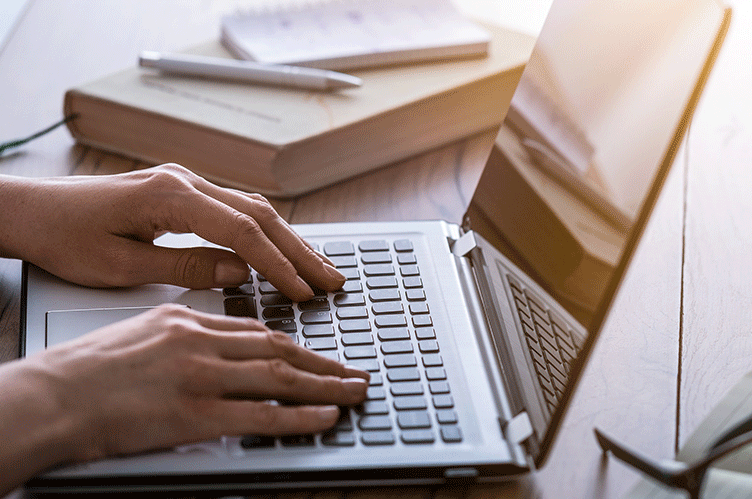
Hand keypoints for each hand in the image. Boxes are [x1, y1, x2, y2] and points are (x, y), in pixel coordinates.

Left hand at [0, 164, 343, 300]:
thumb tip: (238, 274)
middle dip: (299, 251)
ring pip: (253, 210)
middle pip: (259, 215)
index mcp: (169, 197)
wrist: (32, 211)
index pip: (242, 231)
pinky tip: (283, 252)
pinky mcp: (182, 192)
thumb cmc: (65, 239)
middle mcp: (184, 182)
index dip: (277, 265)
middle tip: (332, 281)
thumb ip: (185, 269)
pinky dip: (266, 233)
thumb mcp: (121, 266)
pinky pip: (236, 210)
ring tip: (319, 270)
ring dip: (289, 241)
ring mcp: (185, 183)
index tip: (302, 292)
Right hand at [0, 305, 368, 490]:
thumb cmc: (80, 374)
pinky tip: (325, 417)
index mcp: (185, 321)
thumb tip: (212, 344)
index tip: (320, 353)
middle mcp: (199, 342)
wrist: (48, 398)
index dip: (295, 343)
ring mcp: (200, 377)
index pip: (255, 330)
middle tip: (354, 372)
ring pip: (280, 378)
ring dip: (326, 386)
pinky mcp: (195, 413)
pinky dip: (301, 416)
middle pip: (279, 349)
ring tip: (355, 392)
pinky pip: (262, 415)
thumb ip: (180, 335)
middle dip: (324, 362)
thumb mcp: (137, 333)